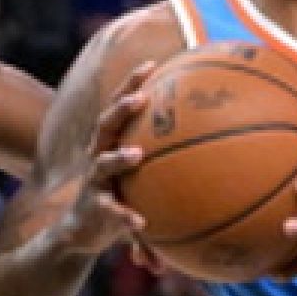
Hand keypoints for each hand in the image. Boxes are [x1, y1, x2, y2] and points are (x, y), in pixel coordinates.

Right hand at [53, 63, 154, 255]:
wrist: (83, 230)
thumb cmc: (120, 192)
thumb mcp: (139, 172)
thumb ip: (168, 159)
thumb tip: (213, 141)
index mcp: (111, 142)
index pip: (119, 106)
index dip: (131, 84)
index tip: (151, 65)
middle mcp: (98, 156)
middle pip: (105, 125)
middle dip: (121, 109)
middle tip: (141, 98)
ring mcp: (94, 181)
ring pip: (102, 164)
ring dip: (119, 157)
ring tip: (136, 154)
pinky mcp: (95, 209)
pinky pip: (111, 211)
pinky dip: (126, 216)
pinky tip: (141, 221)